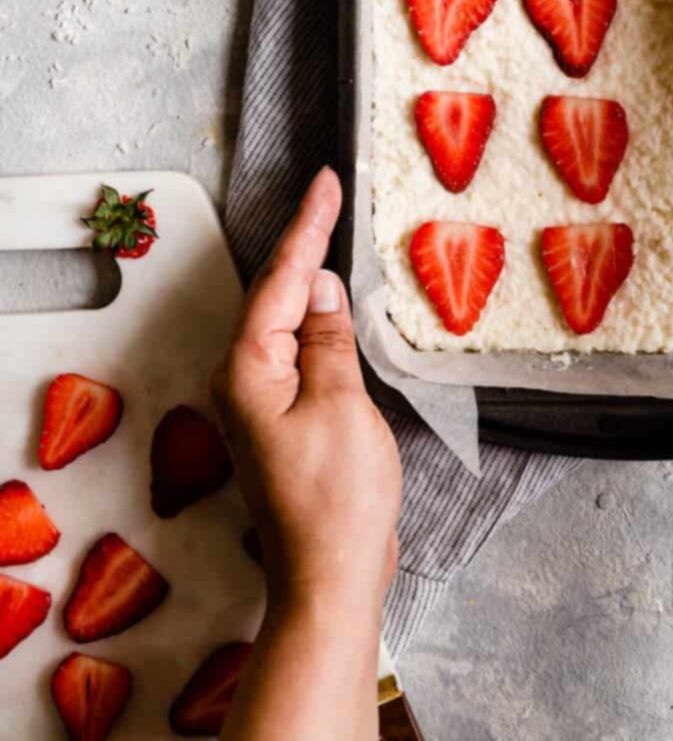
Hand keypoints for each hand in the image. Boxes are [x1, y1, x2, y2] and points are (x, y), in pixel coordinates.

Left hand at [211, 168, 401, 620]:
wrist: (330, 577)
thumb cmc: (337, 499)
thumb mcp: (342, 404)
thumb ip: (328, 338)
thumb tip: (319, 288)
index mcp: (249, 369)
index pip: (281, 278)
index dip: (308, 226)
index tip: (327, 181)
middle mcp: (242, 379)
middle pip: (275, 294)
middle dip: (304, 243)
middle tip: (331, 193)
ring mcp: (259, 402)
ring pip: (285, 321)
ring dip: (310, 281)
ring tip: (332, 230)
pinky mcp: (281, 419)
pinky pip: (296, 351)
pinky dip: (318, 321)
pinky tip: (334, 305)